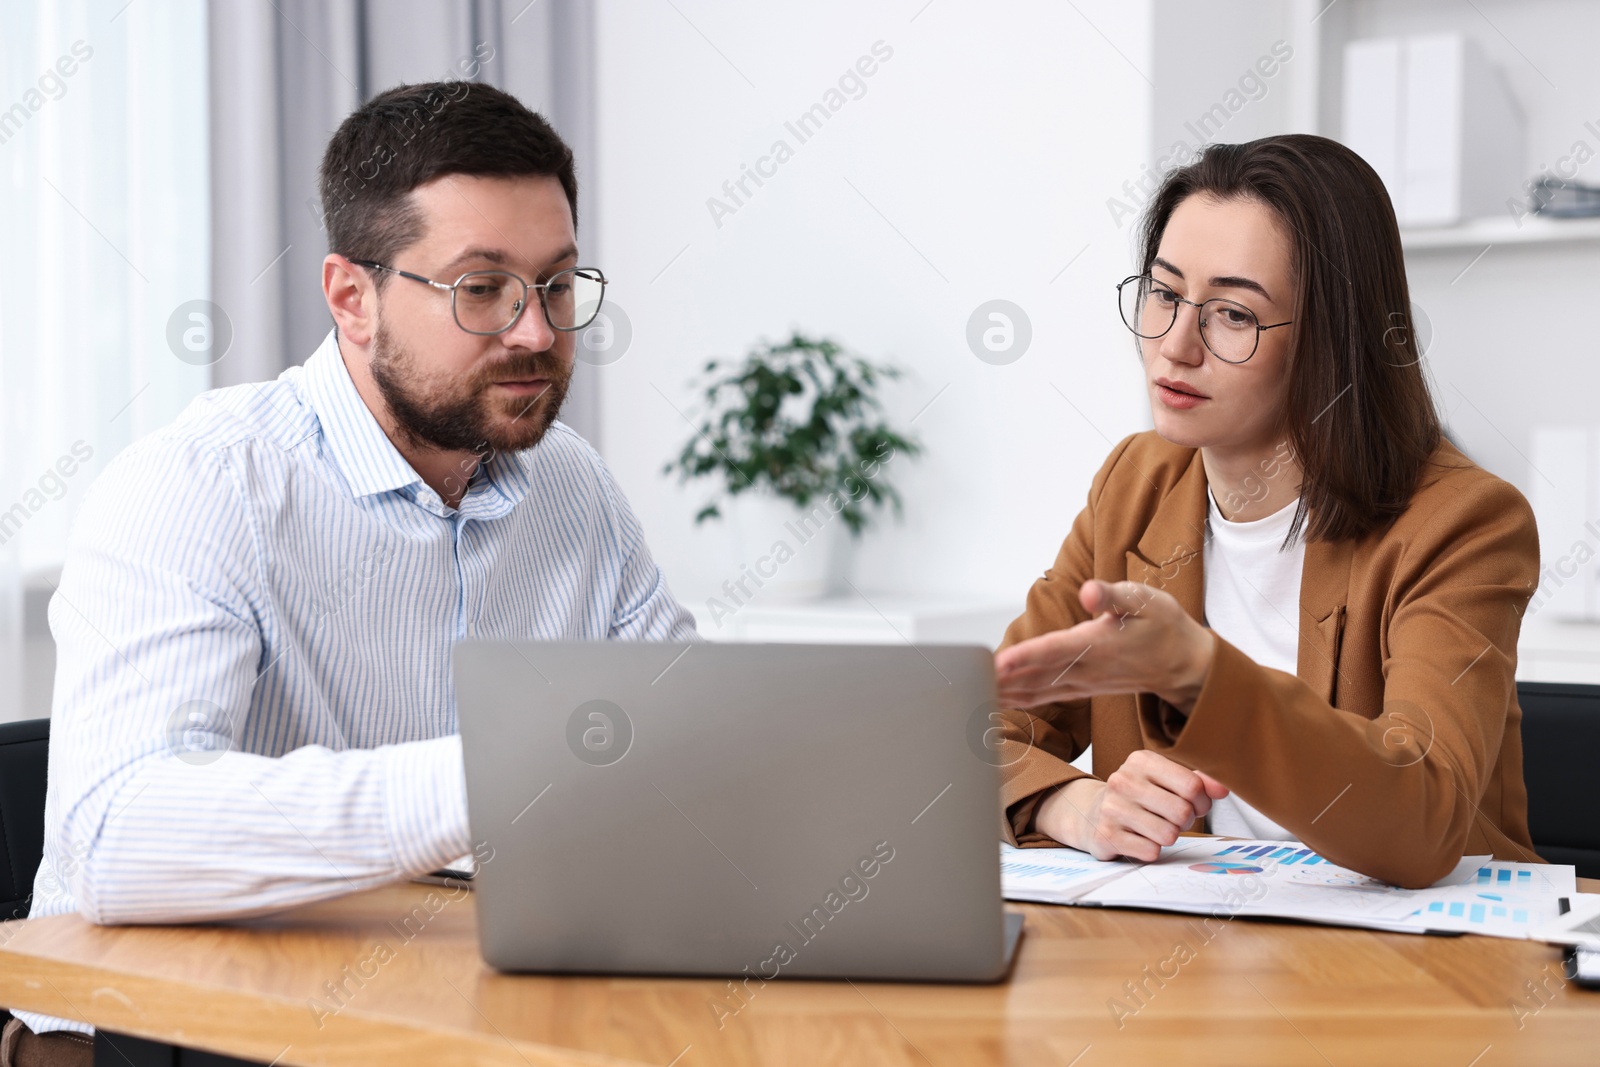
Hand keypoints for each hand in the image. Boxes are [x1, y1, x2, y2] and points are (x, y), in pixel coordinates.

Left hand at [994, 579, 1214, 713]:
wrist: (1185, 665)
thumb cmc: (1163, 626)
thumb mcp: (1145, 601)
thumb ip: (1112, 596)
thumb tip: (1088, 592)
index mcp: (1098, 644)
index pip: (1054, 651)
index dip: (1025, 657)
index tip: (997, 663)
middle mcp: (1087, 668)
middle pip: (1037, 675)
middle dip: (1002, 679)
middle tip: (968, 680)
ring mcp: (1085, 682)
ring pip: (1039, 689)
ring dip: (1007, 692)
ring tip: (975, 692)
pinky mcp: (1084, 688)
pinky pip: (1048, 696)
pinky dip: (1023, 698)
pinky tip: (1002, 698)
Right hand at [1034, 751, 1229, 861]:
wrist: (1093, 814)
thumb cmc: (1140, 797)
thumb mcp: (1165, 780)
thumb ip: (1198, 782)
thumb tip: (1223, 788)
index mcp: (1141, 761)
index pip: (1193, 786)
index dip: (1202, 802)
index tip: (1194, 805)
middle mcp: (1123, 780)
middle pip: (1182, 812)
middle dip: (1186, 822)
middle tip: (1173, 820)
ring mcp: (1112, 808)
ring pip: (1168, 835)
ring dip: (1169, 837)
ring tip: (1155, 828)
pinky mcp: (1106, 835)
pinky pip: (1151, 851)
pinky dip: (1151, 850)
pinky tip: (1139, 839)